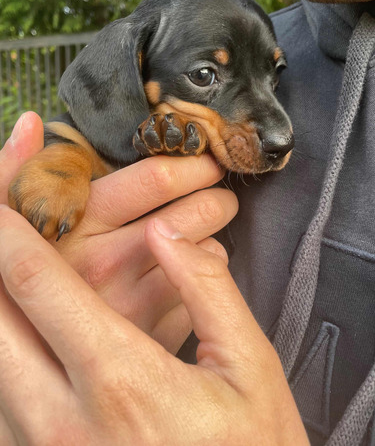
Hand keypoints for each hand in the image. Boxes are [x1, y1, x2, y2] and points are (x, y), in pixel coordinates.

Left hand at [0, 208, 308, 444]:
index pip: (36, 282)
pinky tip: (31, 319)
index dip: (10, 228)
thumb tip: (169, 232)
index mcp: (120, 381)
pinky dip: (8, 343)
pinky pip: (2, 392)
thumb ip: (207, 291)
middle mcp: (58, 419)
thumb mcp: (249, 367)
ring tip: (14, 260)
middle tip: (2, 216)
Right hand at [2, 113, 237, 352]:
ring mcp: (136, 305)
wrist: (39, 346)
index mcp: (79, 225)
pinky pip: (203, 292)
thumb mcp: (20, 218)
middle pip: (199, 212)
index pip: (156, 178)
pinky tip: (181, 273)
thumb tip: (29, 123)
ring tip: (199, 230)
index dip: (191, 164)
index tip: (204, 161)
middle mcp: (110, 264)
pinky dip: (201, 277)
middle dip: (217, 197)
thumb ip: (16, 172)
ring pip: (210, 251)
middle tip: (216, 193)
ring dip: (210, 235)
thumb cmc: (34, 269)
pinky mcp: (155, 334)